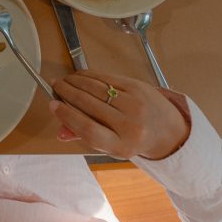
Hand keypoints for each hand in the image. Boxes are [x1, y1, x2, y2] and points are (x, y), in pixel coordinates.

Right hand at [50, 70, 189, 159]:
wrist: (169, 130)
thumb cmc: (134, 139)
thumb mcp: (111, 145)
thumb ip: (84, 136)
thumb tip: (59, 132)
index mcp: (122, 146)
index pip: (89, 130)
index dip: (67, 116)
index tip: (53, 105)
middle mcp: (131, 126)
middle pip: (90, 105)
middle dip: (67, 92)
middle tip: (55, 86)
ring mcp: (136, 105)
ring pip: (96, 88)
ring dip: (75, 81)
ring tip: (65, 80)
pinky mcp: (138, 87)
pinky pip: (107, 78)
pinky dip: (89, 75)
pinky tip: (79, 76)